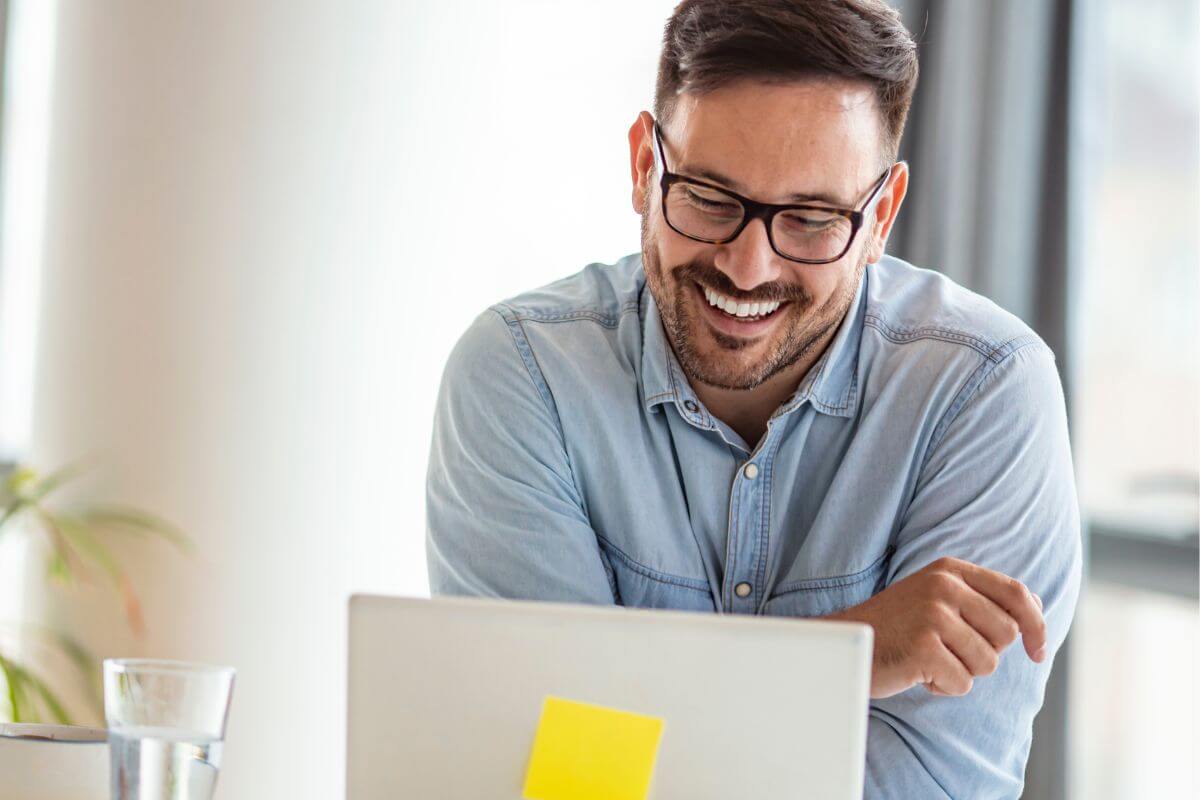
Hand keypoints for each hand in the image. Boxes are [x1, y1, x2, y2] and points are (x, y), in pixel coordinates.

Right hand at [828, 556, 1046, 698]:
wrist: (847, 644)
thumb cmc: (897, 627)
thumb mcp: (937, 598)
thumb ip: (982, 598)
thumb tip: (1037, 605)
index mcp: (949, 570)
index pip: (1017, 594)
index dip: (1037, 625)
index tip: (1038, 652)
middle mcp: (943, 586)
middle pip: (1007, 633)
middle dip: (986, 652)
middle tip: (951, 652)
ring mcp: (932, 615)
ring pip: (988, 662)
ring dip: (963, 671)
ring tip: (930, 660)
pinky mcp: (923, 647)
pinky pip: (963, 682)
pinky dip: (944, 687)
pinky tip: (918, 673)